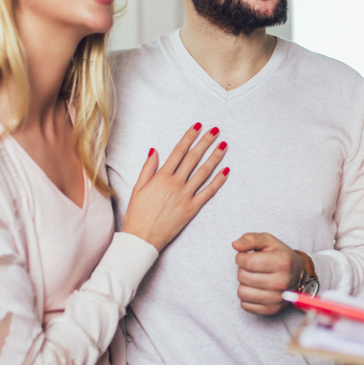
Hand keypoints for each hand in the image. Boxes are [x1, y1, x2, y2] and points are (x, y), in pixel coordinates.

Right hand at [121, 123, 229, 250]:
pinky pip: (208, 192)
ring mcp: (185, 196)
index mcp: (161, 177)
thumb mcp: (138, 188)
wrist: (142, 237)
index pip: (179, 151)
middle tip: (215, 130)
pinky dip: (218, 181)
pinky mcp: (192, 208)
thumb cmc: (137, 214)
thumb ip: (148, 168)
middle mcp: (175, 183)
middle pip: (193, 158)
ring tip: (223, 145)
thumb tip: (155, 150)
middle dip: (205, 142)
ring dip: (215, 157)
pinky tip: (226, 170)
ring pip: (204, 172)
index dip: (189, 137)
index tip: (197, 126)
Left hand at [231, 232, 304, 315]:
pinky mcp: (271, 310)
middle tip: (253, 268)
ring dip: (244, 284)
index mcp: (282, 262)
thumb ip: (251, 239)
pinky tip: (257, 289)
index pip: (246, 262)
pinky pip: (244, 305)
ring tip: (254, 278)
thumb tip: (235, 245)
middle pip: (242, 277)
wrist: (298, 275)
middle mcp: (281, 282)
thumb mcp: (268, 241)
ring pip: (241, 292)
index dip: (241, 257)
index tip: (247, 256)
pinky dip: (247, 297)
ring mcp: (277, 298)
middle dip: (243, 270)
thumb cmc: (280, 256)